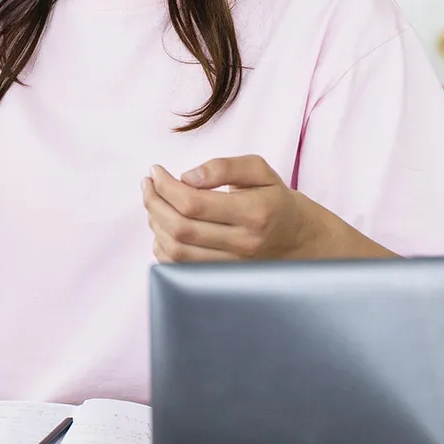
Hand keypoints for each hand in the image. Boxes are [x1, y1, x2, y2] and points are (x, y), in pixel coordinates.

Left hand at [141, 156, 378, 261]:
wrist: (296, 238)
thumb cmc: (273, 198)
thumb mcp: (259, 171)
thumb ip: (225, 167)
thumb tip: (188, 176)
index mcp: (254, 212)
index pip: (194, 204)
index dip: (166, 186)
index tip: (155, 171)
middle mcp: (243, 243)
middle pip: (180, 228)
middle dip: (154, 202)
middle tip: (147, 184)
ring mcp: (232, 265)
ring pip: (176, 250)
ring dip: (154, 223)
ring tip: (153, 200)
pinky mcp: (220, 277)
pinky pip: (178, 267)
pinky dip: (161, 245)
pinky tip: (163, 225)